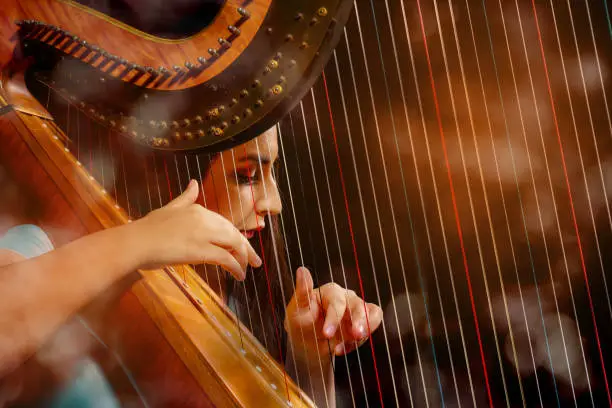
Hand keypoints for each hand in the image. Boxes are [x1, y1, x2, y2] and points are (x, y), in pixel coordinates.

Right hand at [126, 179, 260, 279]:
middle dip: (246, 248)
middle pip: (234, 233)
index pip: (224, 224)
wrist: (135, 243)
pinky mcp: (201, 250)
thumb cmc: (147, 229)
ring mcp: (203, 234)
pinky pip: (226, 258)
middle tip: (255, 261)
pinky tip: (238, 275)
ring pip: (234, 245)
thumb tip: (194, 183)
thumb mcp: (169, 208)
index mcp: (198, 209)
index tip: (242, 247)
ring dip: (244, 259)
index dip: (235, 237)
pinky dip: (236, 267)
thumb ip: (185, 197)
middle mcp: (204, 219)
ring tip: (246, 271)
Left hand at [284, 267, 382, 361]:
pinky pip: (372, 325)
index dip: (334, 317)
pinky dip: (362, 339)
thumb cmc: (300, 322)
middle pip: (358, 305)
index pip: (337, 302)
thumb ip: (302, 292)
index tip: (327, 334)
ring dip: (367, 327)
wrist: (307, 342)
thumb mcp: (296, 310)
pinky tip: (343, 348)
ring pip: (372, 313)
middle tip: (354, 336)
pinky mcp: (364, 321)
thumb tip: (302, 270)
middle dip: (358, 322)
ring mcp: (357, 309)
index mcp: (330, 291)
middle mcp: (346, 297)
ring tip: (354, 341)